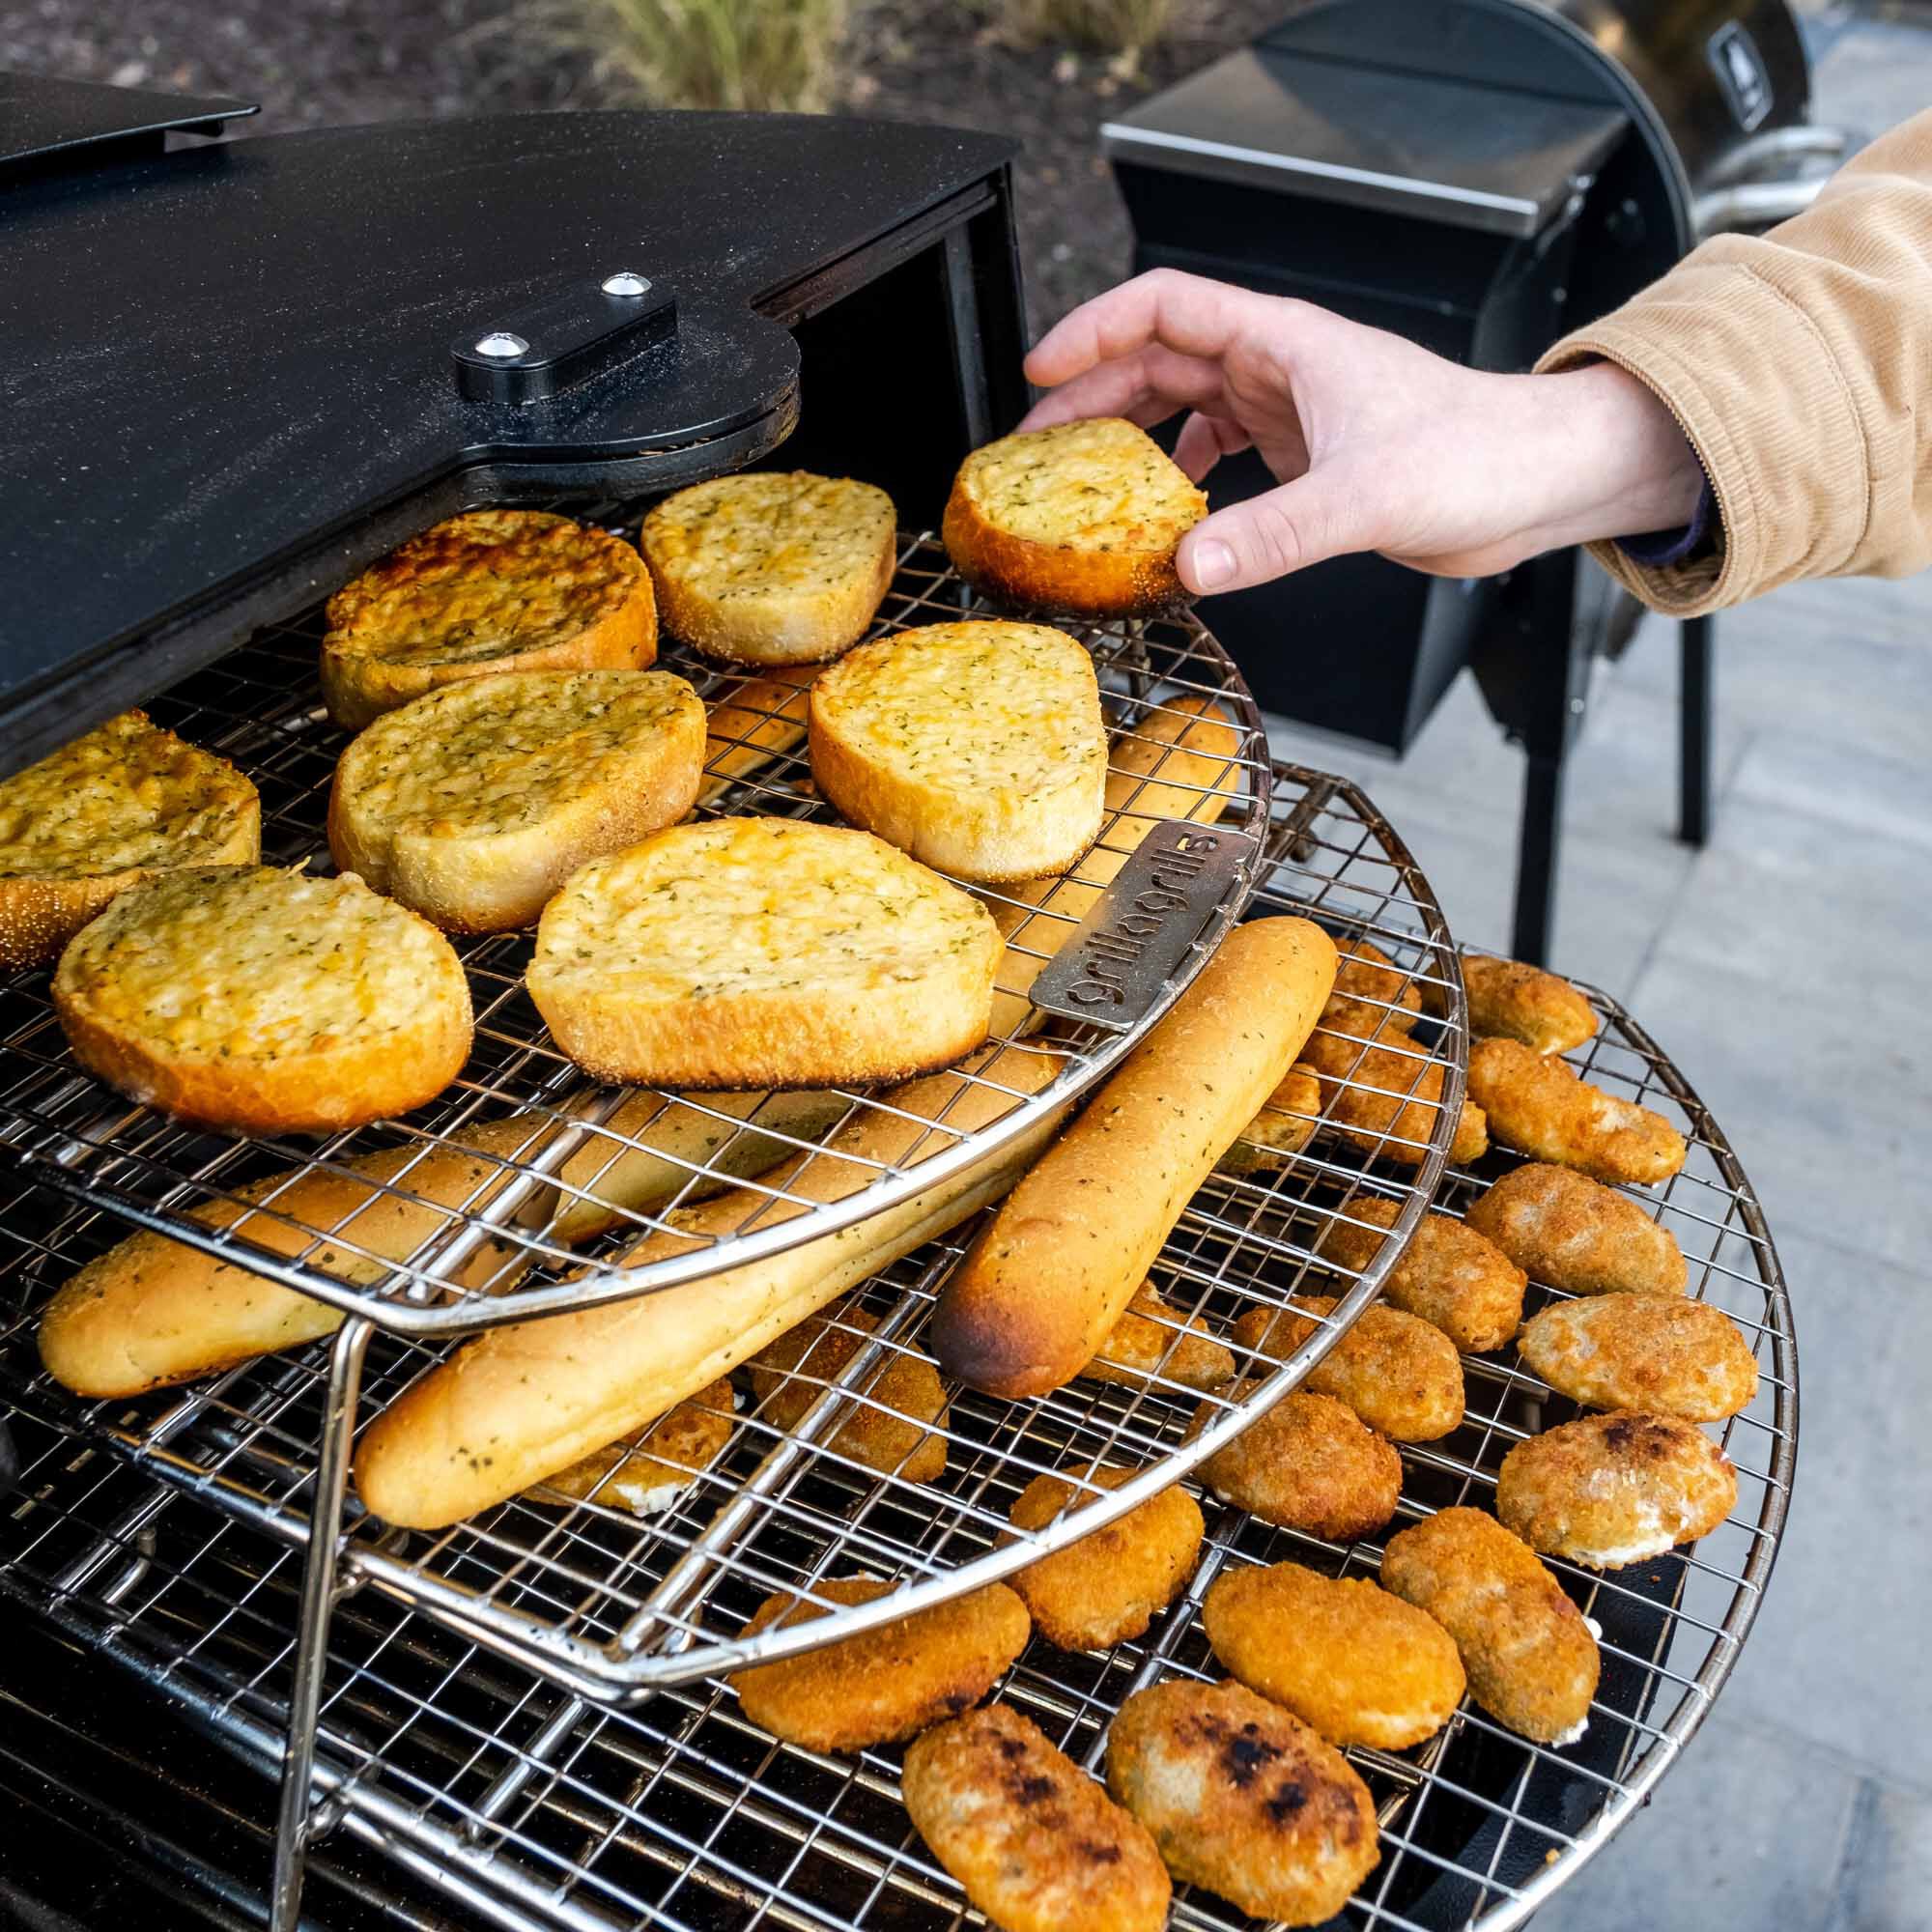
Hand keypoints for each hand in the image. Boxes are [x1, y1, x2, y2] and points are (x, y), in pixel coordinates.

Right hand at [1020, 270, 1705, 595]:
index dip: (1093, 331)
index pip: (1165, 308)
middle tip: (1035, 446)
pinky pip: (1222, 458)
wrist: (1540, 481)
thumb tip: (1191, 564)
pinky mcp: (1309, 459)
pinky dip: (1184, 483)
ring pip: (1185, 410)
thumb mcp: (1364, 496)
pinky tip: (1168, 517)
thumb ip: (1274, 533)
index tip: (1040, 373)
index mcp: (1286, 344)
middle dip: (1091, 397)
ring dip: (1131, 440)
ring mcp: (1293, 412)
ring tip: (1083, 484)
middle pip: (1159, 360)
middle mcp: (1281, 369)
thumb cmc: (1480, 452)